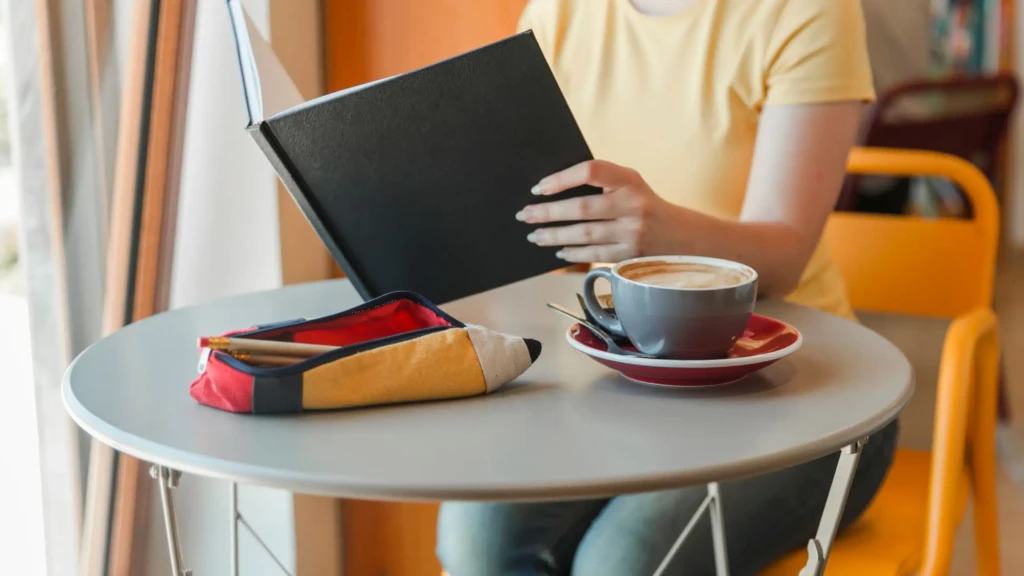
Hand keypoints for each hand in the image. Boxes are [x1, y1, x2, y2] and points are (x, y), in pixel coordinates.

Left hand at [517, 160, 682, 262]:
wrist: (680, 235)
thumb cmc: (643, 204)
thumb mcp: (629, 184)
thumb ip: (601, 182)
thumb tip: (552, 189)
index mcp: (630, 180)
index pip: (591, 171)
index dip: (562, 178)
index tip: (539, 187)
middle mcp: (633, 205)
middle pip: (582, 208)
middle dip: (548, 212)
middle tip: (525, 215)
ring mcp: (632, 233)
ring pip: (584, 235)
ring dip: (554, 236)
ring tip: (535, 235)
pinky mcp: (630, 256)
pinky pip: (594, 254)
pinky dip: (573, 253)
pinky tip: (558, 251)